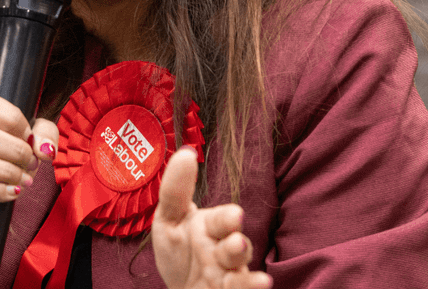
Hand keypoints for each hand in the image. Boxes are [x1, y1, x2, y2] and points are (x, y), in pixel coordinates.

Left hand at [152, 148, 271, 288]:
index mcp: (211, 228)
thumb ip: (175, 190)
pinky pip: (244, 288)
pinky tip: (259, 282)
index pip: (222, 220)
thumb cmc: (178, 254)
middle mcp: (224, 249)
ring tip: (238, 255)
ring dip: (240, 262)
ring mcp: (230, 272)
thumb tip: (185, 152)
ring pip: (240, 267)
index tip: (234, 216)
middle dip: (236, 244)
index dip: (227, 218)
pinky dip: (250, 285)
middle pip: (236, 245)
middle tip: (235, 240)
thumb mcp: (168, 220)